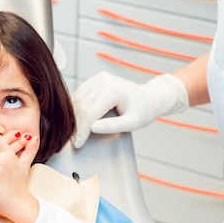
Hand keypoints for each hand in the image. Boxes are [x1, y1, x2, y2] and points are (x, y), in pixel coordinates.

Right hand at [71, 72, 188, 147]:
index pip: (91, 112)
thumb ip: (112, 126)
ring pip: (77, 99)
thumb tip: (92, 128)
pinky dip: (75, 107)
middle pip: (82, 106)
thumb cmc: (143, 111)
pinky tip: (76, 119)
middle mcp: (103, 81)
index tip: (78, 143)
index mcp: (113, 90)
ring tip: (74, 132)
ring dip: (74, 116)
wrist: (149, 98)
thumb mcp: (132, 123)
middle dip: (77, 125)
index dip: (82, 130)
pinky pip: (80, 94)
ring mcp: (98, 78)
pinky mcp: (95, 80)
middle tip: (74, 140)